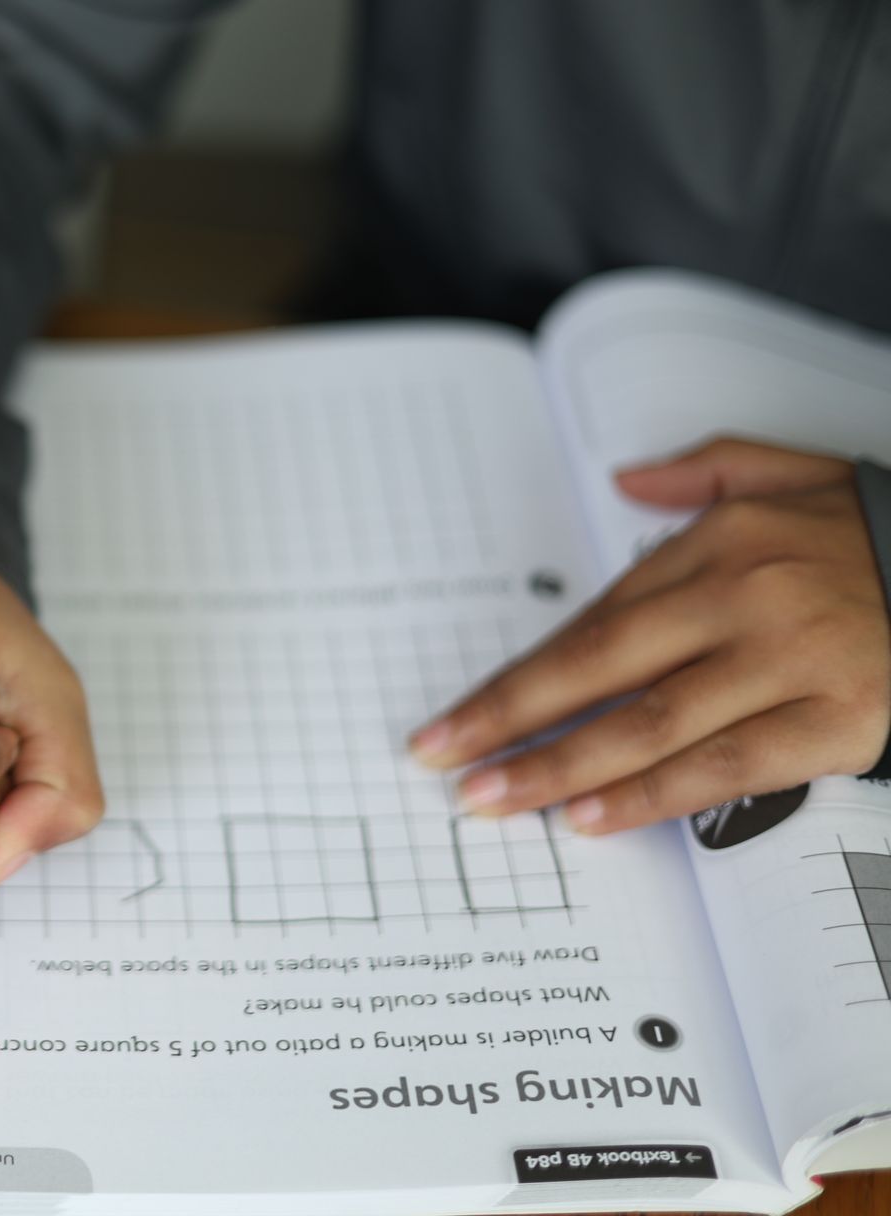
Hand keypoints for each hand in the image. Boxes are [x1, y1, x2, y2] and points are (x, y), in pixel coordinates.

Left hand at [409, 437, 890, 833]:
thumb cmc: (879, 536)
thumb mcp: (792, 474)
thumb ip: (705, 473)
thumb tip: (629, 480)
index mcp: (721, 546)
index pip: (594, 623)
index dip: (520, 676)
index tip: (459, 717)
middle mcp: (744, 600)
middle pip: (601, 668)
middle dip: (511, 719)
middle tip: (443, 760)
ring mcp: (791, 663)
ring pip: (650, 723)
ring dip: (561, 766)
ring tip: (495, 798)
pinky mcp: (839, 722)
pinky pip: (727, 767)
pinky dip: (653, 795)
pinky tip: (592, 817)